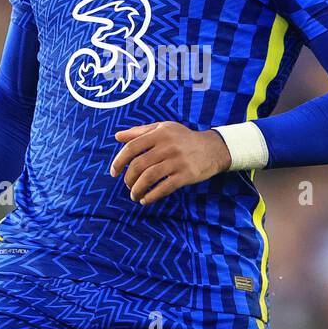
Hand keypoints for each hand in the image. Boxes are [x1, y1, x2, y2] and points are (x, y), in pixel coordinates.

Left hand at [108, 121, 231, 204]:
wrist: (213, 148)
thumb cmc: (183, 138)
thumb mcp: (163, 128)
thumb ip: (139, 132)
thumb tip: (117, 136)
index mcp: (159, 133)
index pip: (132, 147)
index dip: (119, 161)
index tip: (114, 172)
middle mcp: (168, 146)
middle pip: (139, 165)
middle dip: (129, 178)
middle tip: (128, 185)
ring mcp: (177, 161)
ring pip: (149, 178)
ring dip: (137, 189)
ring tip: (134, 195)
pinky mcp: (186, 175)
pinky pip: (164, 188)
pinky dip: (152, 196)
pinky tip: (145, 200)